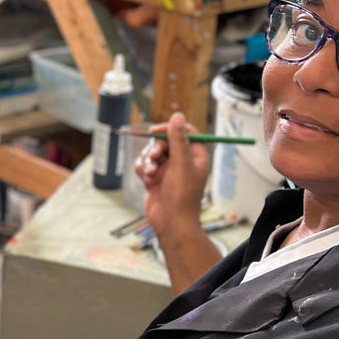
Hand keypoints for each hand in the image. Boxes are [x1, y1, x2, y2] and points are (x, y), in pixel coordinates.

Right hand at [135, 112, 210, 242]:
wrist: (170, 223)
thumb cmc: (181, 196)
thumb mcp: (181, 164)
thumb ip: (178, 139)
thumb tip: (178, 116)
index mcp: (195, 156)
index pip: (185, 132)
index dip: (171, 129)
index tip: (157, 131)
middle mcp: (182, 161)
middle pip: (166, 141)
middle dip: (156, 148)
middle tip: (155, 157)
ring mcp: (167, 170)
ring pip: (152, 152)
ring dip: (148, 160)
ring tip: (150, 173)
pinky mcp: (154, 178)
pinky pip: (144, 164)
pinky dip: (143, 170)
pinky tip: (146, 180)